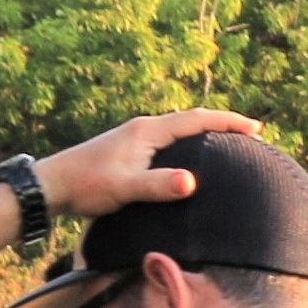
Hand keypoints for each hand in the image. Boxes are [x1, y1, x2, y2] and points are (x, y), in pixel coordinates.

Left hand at [34, 110, 268, 219]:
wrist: (51, 185)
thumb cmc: (87, 185)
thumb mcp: (125, 188)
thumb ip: (158, 185)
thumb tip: (191, 182)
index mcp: (147, 131)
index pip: (196, 120)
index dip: (227, 122)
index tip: (256, 128)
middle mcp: (143, 128)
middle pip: (191, 120)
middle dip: (222, 125)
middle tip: (251, 134)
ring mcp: (135, 137)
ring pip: (180, 130)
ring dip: (206, 133)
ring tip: (229, 144)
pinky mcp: (129, 150)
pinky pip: (169, 141)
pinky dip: (189, 144)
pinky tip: (192, 159)